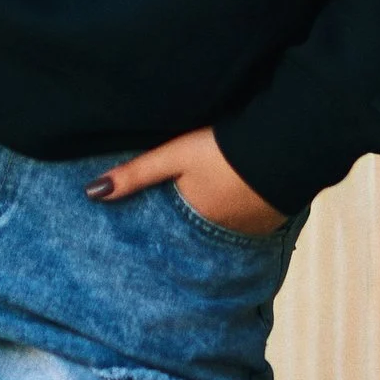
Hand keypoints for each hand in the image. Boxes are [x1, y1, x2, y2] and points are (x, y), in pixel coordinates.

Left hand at [87, 126, 286, 235]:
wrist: (288, 145)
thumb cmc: (225, 150)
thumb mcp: (174, 156)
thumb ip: (136, 174)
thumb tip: (91, 194)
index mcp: (194, 220)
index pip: (168, 233)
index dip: (160, 228)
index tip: (148, 232)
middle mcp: (221, 234)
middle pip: (197, 233)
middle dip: (187, 229)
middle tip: (181, 217)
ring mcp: (250, 230)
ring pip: (224, 229)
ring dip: (216, 221)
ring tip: (211, 207)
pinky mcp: (274, 221)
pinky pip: (250, 224)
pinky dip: (241, 216)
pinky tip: (239, 201)